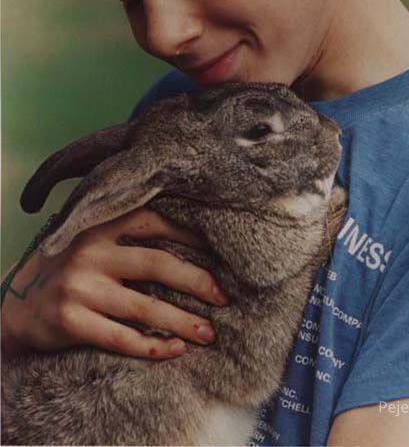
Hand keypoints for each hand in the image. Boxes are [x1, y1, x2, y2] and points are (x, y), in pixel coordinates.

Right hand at [1, 208, 227, 358]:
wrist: (16, 306)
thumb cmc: (71, 269)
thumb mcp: (93, 240)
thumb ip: (128, 235)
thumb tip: (195, 241)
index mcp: (100, 225)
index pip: (154, 221)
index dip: (191, 235)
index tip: (222, 252)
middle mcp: (90, 252)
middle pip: (157, 264)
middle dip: (197, 281)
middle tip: (225, 298)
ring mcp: (79, 287)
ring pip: (144, 306)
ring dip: (182, 321)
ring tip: (209, 333)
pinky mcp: (69, 322)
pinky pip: (120, 338)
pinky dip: (152, 347)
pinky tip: (175, 350)